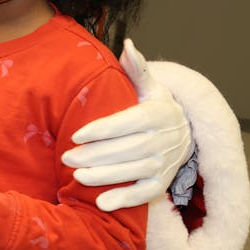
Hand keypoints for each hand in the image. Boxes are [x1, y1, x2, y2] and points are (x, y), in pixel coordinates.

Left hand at [63, 39, 192, 211]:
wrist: (183, 130)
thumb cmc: (154, 105)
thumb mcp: (149, 86)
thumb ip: (136, 69)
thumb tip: (126, 46)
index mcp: (157, 114)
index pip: (126, 123)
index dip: (100, 130)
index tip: (75, 135)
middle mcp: (164, 140)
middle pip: (126, 150)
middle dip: (94, 155)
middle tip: (66, 157)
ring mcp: (165, 163)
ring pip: (133, 171)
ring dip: (105, 176)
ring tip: (76, 176)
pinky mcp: (163, 182)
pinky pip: (145, 193)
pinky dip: (125, 199)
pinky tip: (102, 203)